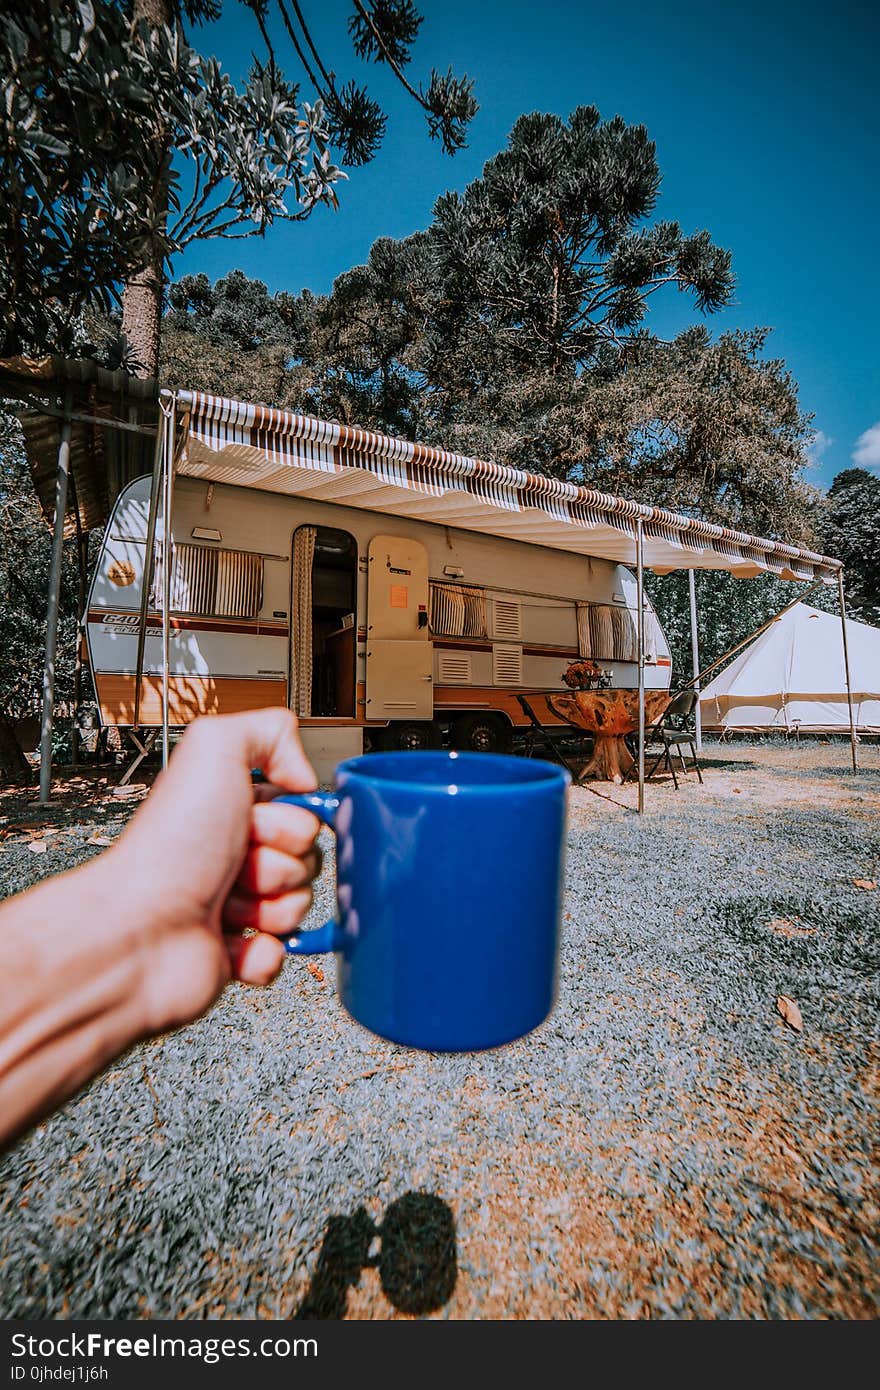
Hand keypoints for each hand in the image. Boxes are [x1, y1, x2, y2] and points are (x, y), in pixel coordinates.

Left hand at [105, 707, 322, 1033]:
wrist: (138, 930)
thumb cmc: (167, 847)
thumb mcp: (215, 747)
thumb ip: (271, 731)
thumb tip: (305, 773)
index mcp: (232, 810)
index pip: (303, 812)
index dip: (290, 818)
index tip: (257, 817)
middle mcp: (234, 854)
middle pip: (309, 858)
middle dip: (281, 861)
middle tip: (239, 859)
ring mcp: (238, 905)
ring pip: (301, 906)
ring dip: (272, 904)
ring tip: (226, 899)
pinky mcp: (238, 954)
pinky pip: (284, 952)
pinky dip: (263, 949)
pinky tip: (231, 937)